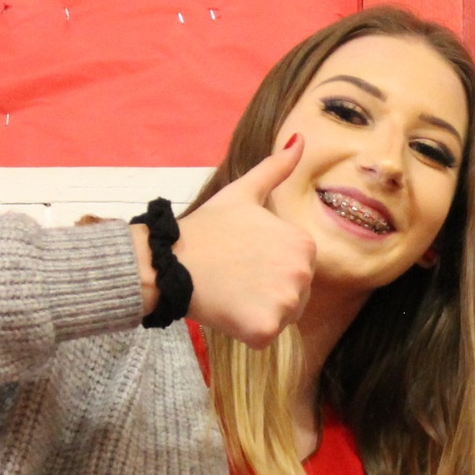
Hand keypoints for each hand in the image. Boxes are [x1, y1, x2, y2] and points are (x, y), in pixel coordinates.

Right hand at [135, 135, 316, 347]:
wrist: (169, 261)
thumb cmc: (207, 229)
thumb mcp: (243, 192)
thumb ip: (276, 168)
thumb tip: (300, 138)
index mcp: (304, 244)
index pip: (297, 269)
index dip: (268, 267)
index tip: (243, 258)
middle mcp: (303, 274)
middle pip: (294, 296)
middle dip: (267, 291)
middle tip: (235, 276)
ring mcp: (286, 303)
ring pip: (281, 317)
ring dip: (258, 312)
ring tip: (231, 292)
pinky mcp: (266, 329)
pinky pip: (264, 336)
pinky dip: (246, 331)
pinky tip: (227, 311)